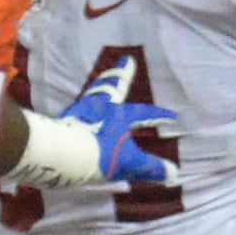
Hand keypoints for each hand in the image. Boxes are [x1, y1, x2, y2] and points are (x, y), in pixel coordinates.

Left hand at [4, 75, 180, 190]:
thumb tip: (173, 173)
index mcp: (119, 114)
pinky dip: (84, 107)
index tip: (172, 116)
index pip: (143, 113)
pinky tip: (82, 111)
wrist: (62, 155)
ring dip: (100, 87)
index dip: (158, 115)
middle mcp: (99, 108)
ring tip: (102, 80)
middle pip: (112, 87)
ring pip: (93, 95)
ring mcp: (79, 113)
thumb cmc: (100, 154)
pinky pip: (79, 110)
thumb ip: (150, 167)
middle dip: (121, 75)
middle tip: (125, 60)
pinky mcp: (63, 122)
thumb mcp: (130, 163)